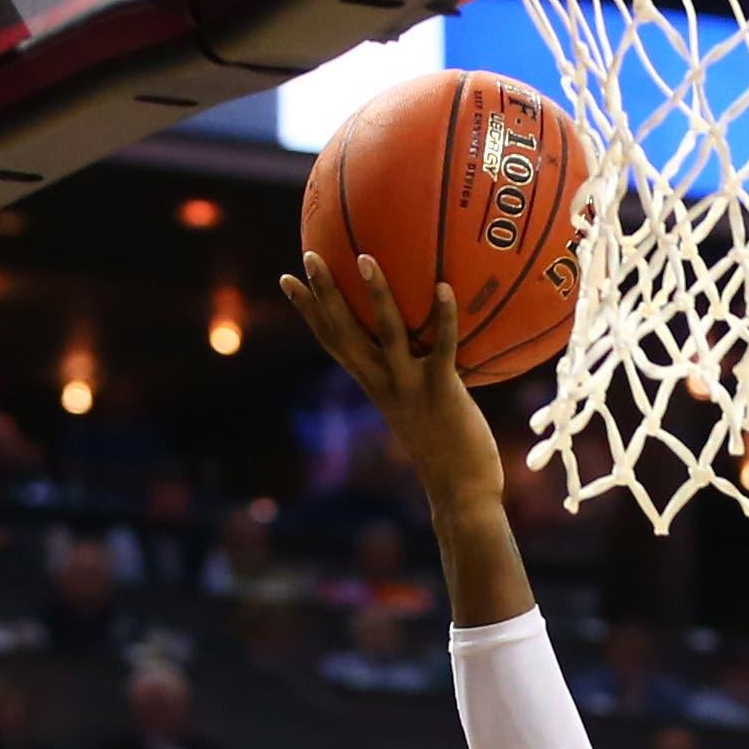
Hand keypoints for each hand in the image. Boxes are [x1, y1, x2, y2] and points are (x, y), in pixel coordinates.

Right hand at [279, 253, 502, 509]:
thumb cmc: (448, 451)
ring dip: (375, 296)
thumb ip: (417, 379)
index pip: (332, 342)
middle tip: (310, 254)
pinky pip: (443, 348)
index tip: (288, 278)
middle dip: (324, 294)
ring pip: (386, 334)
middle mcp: (384, 384)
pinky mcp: (441, 392)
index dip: (309, 310)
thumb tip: (428, 349)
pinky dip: (443, 317)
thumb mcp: (423, 410)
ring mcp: (410, 387)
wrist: (460, 493)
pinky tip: (445, 286)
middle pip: (344, 333)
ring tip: (367, 258)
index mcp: (374, 385)